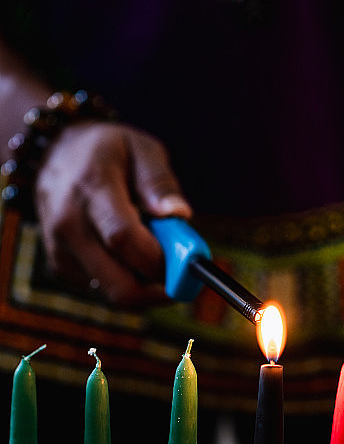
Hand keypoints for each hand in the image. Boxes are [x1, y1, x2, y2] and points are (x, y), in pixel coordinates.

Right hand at [34, 121, 191, 307]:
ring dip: (144, 285)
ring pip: (114, 294)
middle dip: (159, 289)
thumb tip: (179, 214)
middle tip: (180, 273)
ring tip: (150, 250)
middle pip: (120, 285)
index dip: (162, 260)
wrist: (54, 154)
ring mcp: (60, 250)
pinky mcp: (60, 266)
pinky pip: (103, 291)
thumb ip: (160, 183)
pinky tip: (129, 254)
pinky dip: (126, 281)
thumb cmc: (107, 151)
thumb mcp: (140, 149)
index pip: (124, 239)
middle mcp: (69, 225)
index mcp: (92, 189)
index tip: (188, 263)